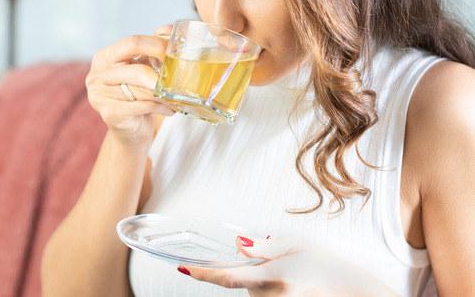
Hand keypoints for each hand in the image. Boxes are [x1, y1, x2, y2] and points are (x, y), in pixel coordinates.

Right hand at [85, 26, 173, 146]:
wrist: (128, 129)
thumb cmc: (135, 95)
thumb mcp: (141, 66)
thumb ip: (151, 47)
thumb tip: (169, 29)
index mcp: (104, 57)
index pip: (132, 42)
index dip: (156, 46)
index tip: (173, 53)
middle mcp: (97, 74)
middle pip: (137, 70)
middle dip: (161, 76)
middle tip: (179, 80)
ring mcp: (100, 95)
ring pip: (142, 90)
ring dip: (163, 95)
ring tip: (176, 97)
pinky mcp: (110, 113)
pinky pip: (143, 106)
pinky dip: (160, 107)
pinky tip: (168, 109)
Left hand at [177, 236, 397, 296]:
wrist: (354, 291)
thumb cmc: (326, 266)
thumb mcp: (294, 247)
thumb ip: (262, 247)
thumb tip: (237, 243)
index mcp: (275, 277)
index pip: (229, 277)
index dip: (203, 274)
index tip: (182, 269)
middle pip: (242, 285)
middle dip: (249, 273)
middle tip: (275, 264)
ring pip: (254, 294)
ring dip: (261, 284)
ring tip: (289, 276)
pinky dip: (270, 291)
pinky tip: (289, 285)